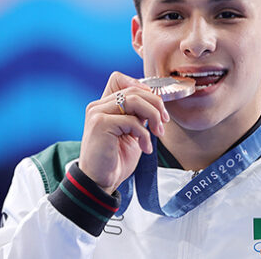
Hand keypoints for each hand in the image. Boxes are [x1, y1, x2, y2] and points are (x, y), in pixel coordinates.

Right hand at [78, 72, 169, 193]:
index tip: (155, 106)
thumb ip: (138, 115)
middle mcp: (98, 106)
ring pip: (135, 100)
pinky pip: (132, 121)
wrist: (100, 181)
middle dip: (155, 104)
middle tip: (163, 123)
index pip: (119, 79)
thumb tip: (155, 102)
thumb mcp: (131, 132)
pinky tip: (145, 147)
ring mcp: (97, 114)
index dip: (140, 87)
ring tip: (157, 133)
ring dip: (153, 116)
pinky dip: (145, 135)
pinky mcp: (100, 124)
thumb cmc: (116, 159)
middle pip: (134, 90)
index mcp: (103, 106)